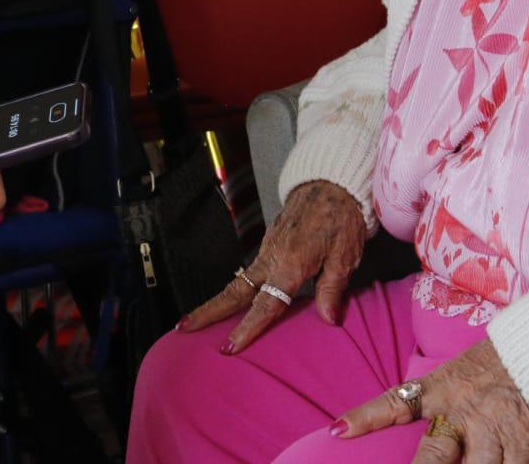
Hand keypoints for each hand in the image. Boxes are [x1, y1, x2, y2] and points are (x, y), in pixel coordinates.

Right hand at [179, 179, 364, 351]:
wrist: (333, 181)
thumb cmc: (343, 217)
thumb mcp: (345, 255)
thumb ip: (333, 288)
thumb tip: (329, 320)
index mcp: (291, 264)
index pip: (266, 304)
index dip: (248, 328)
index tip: (229, 346)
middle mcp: (272, 257)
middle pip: (235, 291)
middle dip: (209, 311)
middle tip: (183, 328)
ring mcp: (268, 247)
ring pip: (240, 280)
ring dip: (219, 302)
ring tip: (198, 320)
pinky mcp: (271, 241)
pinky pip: (251, 269)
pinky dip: (238, 287)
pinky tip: (235, 300)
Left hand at [336, 340, 528, 462]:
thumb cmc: (502, 361)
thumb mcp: (461, 372)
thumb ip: (437, 398)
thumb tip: (412, 414)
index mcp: (443, 388)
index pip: (397, 402)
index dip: (367, 417)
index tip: (339, 430)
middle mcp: (464, 411)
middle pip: (432, 459)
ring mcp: (493, 431)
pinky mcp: (521, 444)